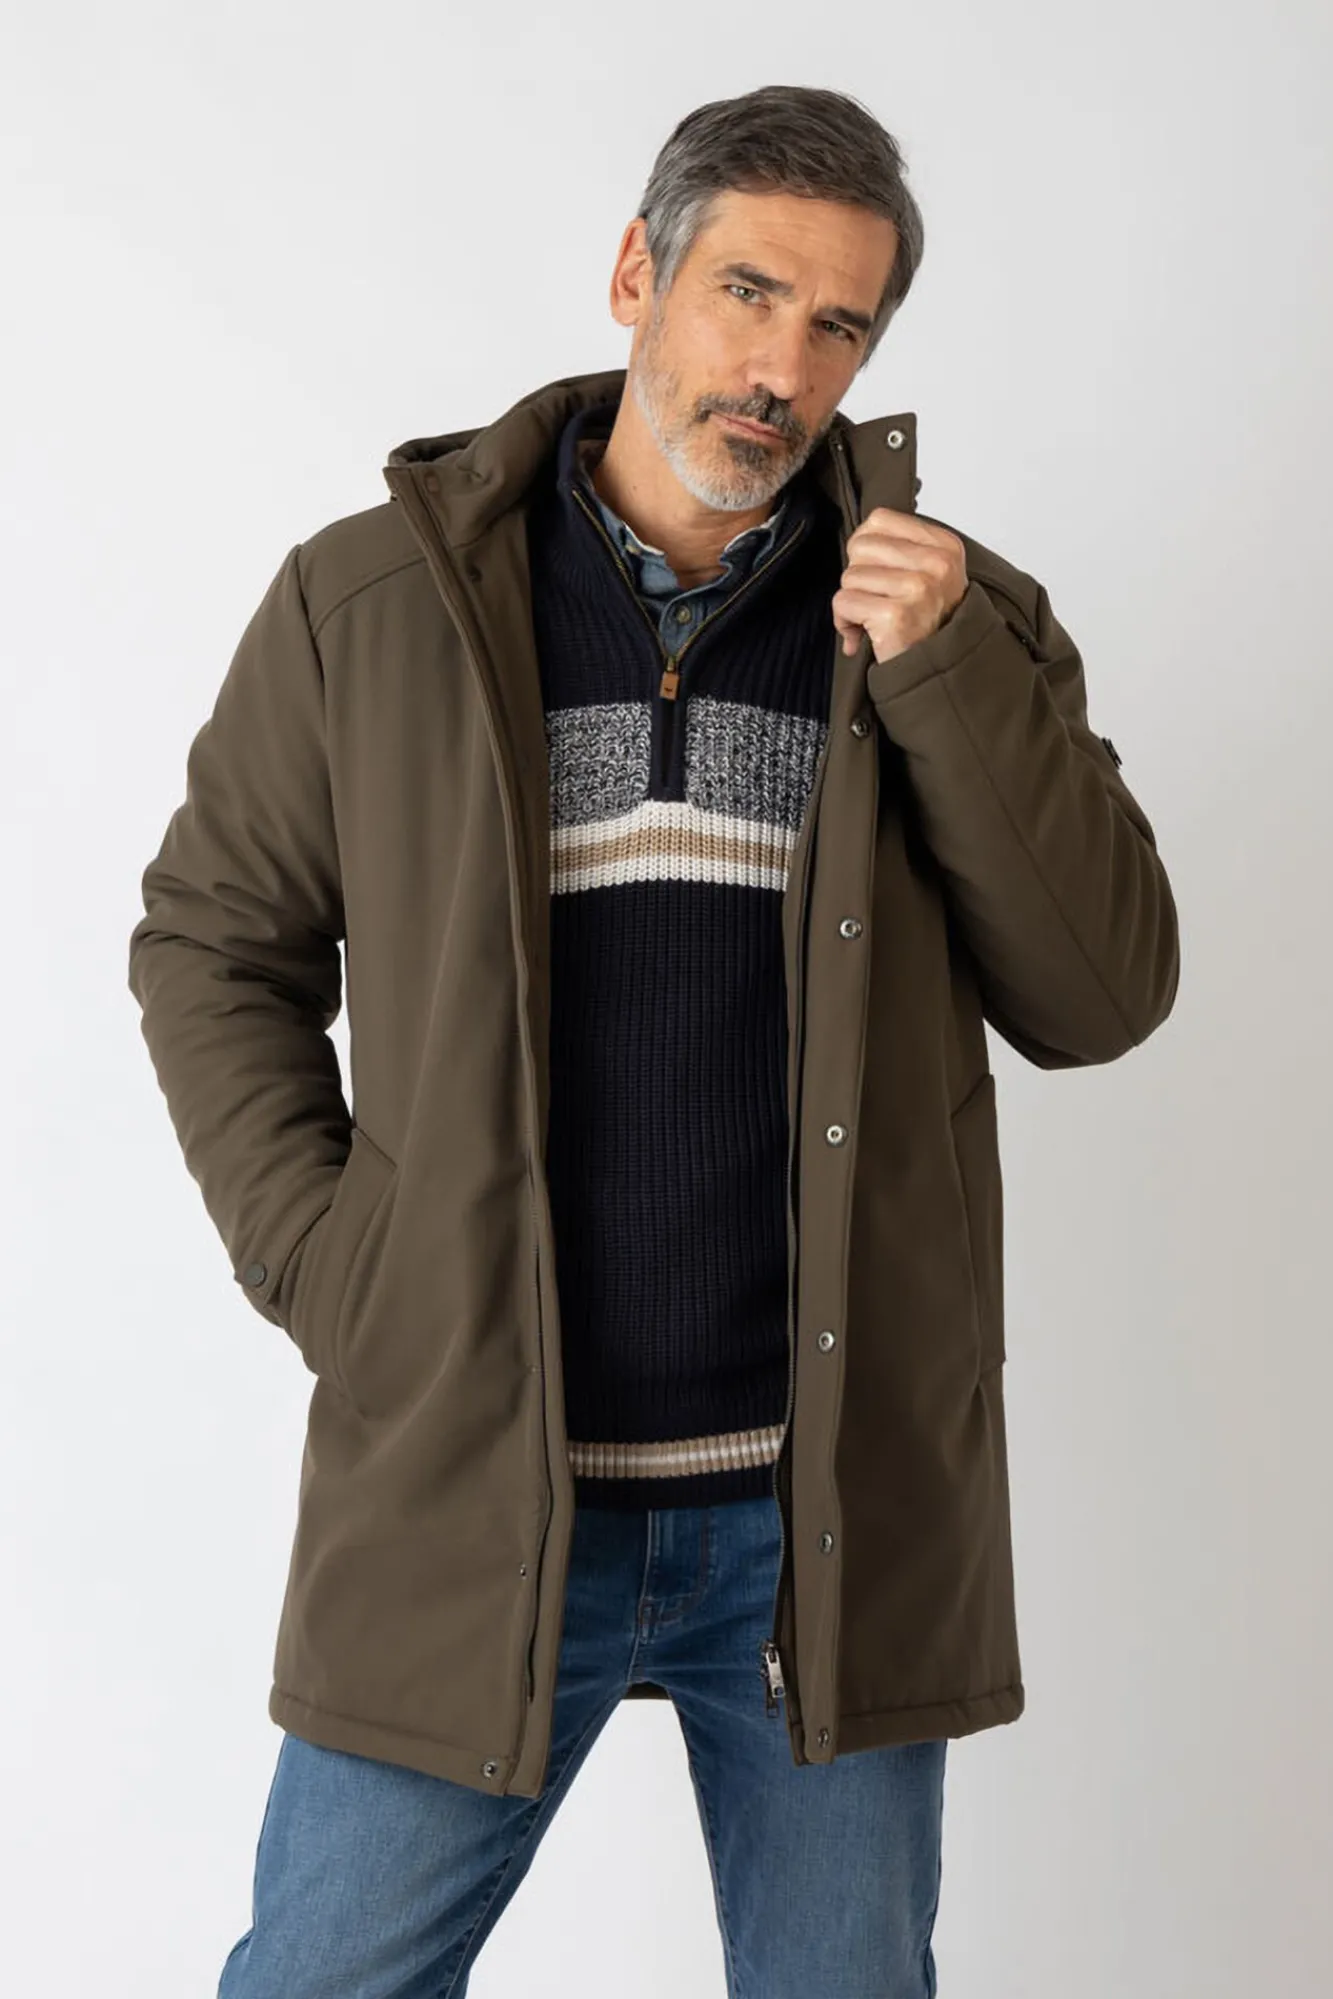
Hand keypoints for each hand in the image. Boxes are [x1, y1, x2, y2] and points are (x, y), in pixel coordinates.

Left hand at [832, 509, 968, 663]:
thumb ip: (899, 548)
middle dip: (858, 576)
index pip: (880, 520)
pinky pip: (844, 603)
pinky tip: (863, 634)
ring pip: (850, 576)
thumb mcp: (929, 574)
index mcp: (944, 546)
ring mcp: (918, 588)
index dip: (864, 547)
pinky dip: (845, 622)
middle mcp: (936, 564)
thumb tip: (858, 535)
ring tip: (872, 619)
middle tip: (875, 599)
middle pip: (861, 546)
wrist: (936, 672)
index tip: (874, 570)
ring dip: (852, 602)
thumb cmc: (926, 626)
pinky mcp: (895, 615)